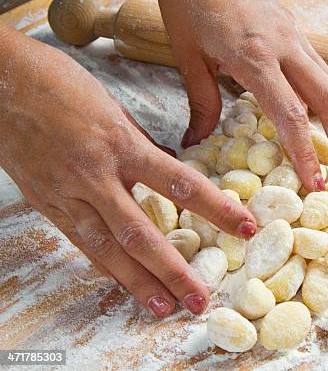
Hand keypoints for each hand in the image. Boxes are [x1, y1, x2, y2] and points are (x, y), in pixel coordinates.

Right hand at [0, 25, 256, 316]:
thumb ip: (141, 144)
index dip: (217, 208)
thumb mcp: (114, 108)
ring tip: (163, 307)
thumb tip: (166, 166)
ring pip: (107, 248)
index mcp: (121, 144)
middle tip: (199, 299)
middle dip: (173, 270)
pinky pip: (80, 241)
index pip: (181, 183)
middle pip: (141, 233)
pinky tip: (123, 283)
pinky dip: (104, 265)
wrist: (0, 80)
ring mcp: (67, 193)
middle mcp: (96, 175)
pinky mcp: (46, 203)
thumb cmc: (60, 83)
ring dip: (138, 282)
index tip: (244, 227)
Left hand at [151, 0, 327, 190]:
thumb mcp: (187, 55)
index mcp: (255, 56)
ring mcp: (294, 34)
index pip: (291, 115)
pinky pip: (319, 65)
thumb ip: (201, 102)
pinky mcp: (294, 28)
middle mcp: (284, 46)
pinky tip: (327, 111)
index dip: (306, 152)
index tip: (316, 181)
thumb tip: (196, 140)